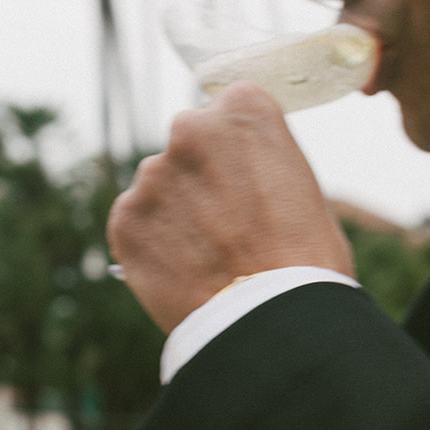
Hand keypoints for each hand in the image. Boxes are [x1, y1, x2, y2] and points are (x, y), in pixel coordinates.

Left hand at [107, 82, 353, 333]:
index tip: (246, 185)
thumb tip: (233, 176)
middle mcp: (189, 128)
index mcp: (243, 108)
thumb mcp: (300, 186)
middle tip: (223, 223)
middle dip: (199, 176)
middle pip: (187, 145)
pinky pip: (134, 224)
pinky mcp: (125, 218)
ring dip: (173, 212)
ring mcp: (152, 174)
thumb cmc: (304, 259)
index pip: (227, 115)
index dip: (238, 156)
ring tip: (204, 256)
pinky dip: (151, 245)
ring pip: (157, 186)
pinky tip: (180, 270)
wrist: (273, 320)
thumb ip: (256, 163)